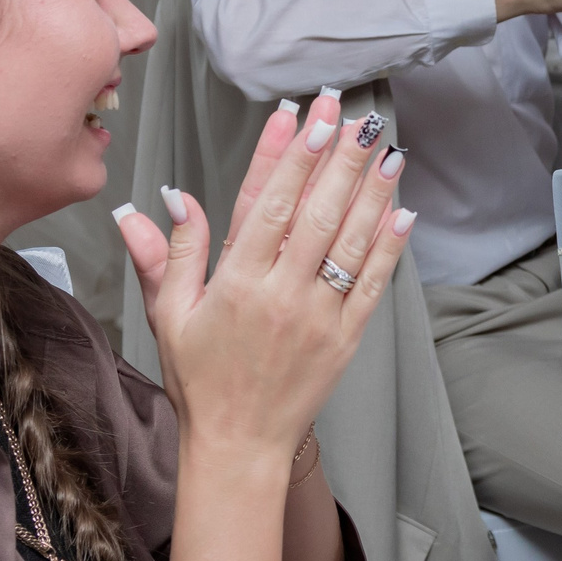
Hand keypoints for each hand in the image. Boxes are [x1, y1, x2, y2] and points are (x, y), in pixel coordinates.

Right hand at [117, 92, 412, 473]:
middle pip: (316, 213)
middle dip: (337, 158)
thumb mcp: (169, 315)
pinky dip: (390, 247)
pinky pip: (373, 285)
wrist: (239, 445)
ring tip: (387, 149)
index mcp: (236, 284)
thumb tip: (159, 202)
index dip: (287, 157)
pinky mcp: (346, 338)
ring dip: (372, 192)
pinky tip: (402, 211)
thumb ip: (168, 255)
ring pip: (351, 242)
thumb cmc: (201, 380)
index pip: (265, 205)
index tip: (303, 116)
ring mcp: (318, 316)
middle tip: (354, 114)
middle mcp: (281, 295)